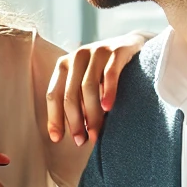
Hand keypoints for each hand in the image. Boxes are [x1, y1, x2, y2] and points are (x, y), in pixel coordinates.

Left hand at [46, 31, 152, 145]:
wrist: (133, 45)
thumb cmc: (104, 71)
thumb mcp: (85, 82)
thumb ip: (77, 102)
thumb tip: (74, 134)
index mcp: (64, 65)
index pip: (54, 95)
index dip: (54, 118)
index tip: (57, 139)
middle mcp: (77, 56)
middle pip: (70, 94)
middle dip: (75, 121)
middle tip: (81, 141)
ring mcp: (97, 51)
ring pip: (88, 87)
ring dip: (91, 114)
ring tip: (96, 132)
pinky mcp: (117, 51)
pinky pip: (110, 74)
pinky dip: (108, 92)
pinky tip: (108, 108)